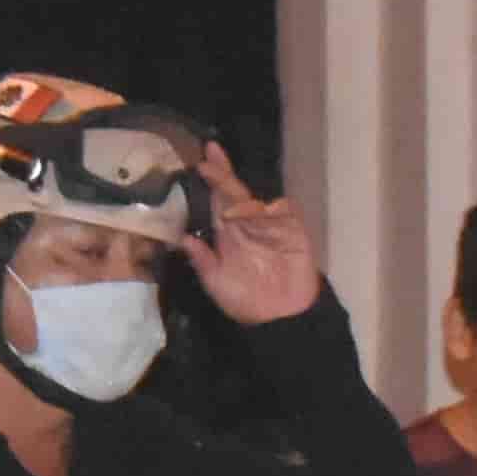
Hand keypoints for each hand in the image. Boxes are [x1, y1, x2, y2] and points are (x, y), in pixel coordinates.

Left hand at [187, 144, 321, 325]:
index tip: (201, 161)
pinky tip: (263, 215)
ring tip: (232, 213)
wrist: (280, 318)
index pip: (218, 200)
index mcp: (228, 233)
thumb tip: (183, 237)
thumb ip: (201, 260)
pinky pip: (285, 211)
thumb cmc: (246, 301)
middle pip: (235, 193)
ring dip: (243, 202)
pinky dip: (274, 210)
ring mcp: (272, 225)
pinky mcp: (294, 231)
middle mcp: (248, 224)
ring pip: (257, 202)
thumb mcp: (216, 283)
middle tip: (211, 157)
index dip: (212, 180)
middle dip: (224, 174)